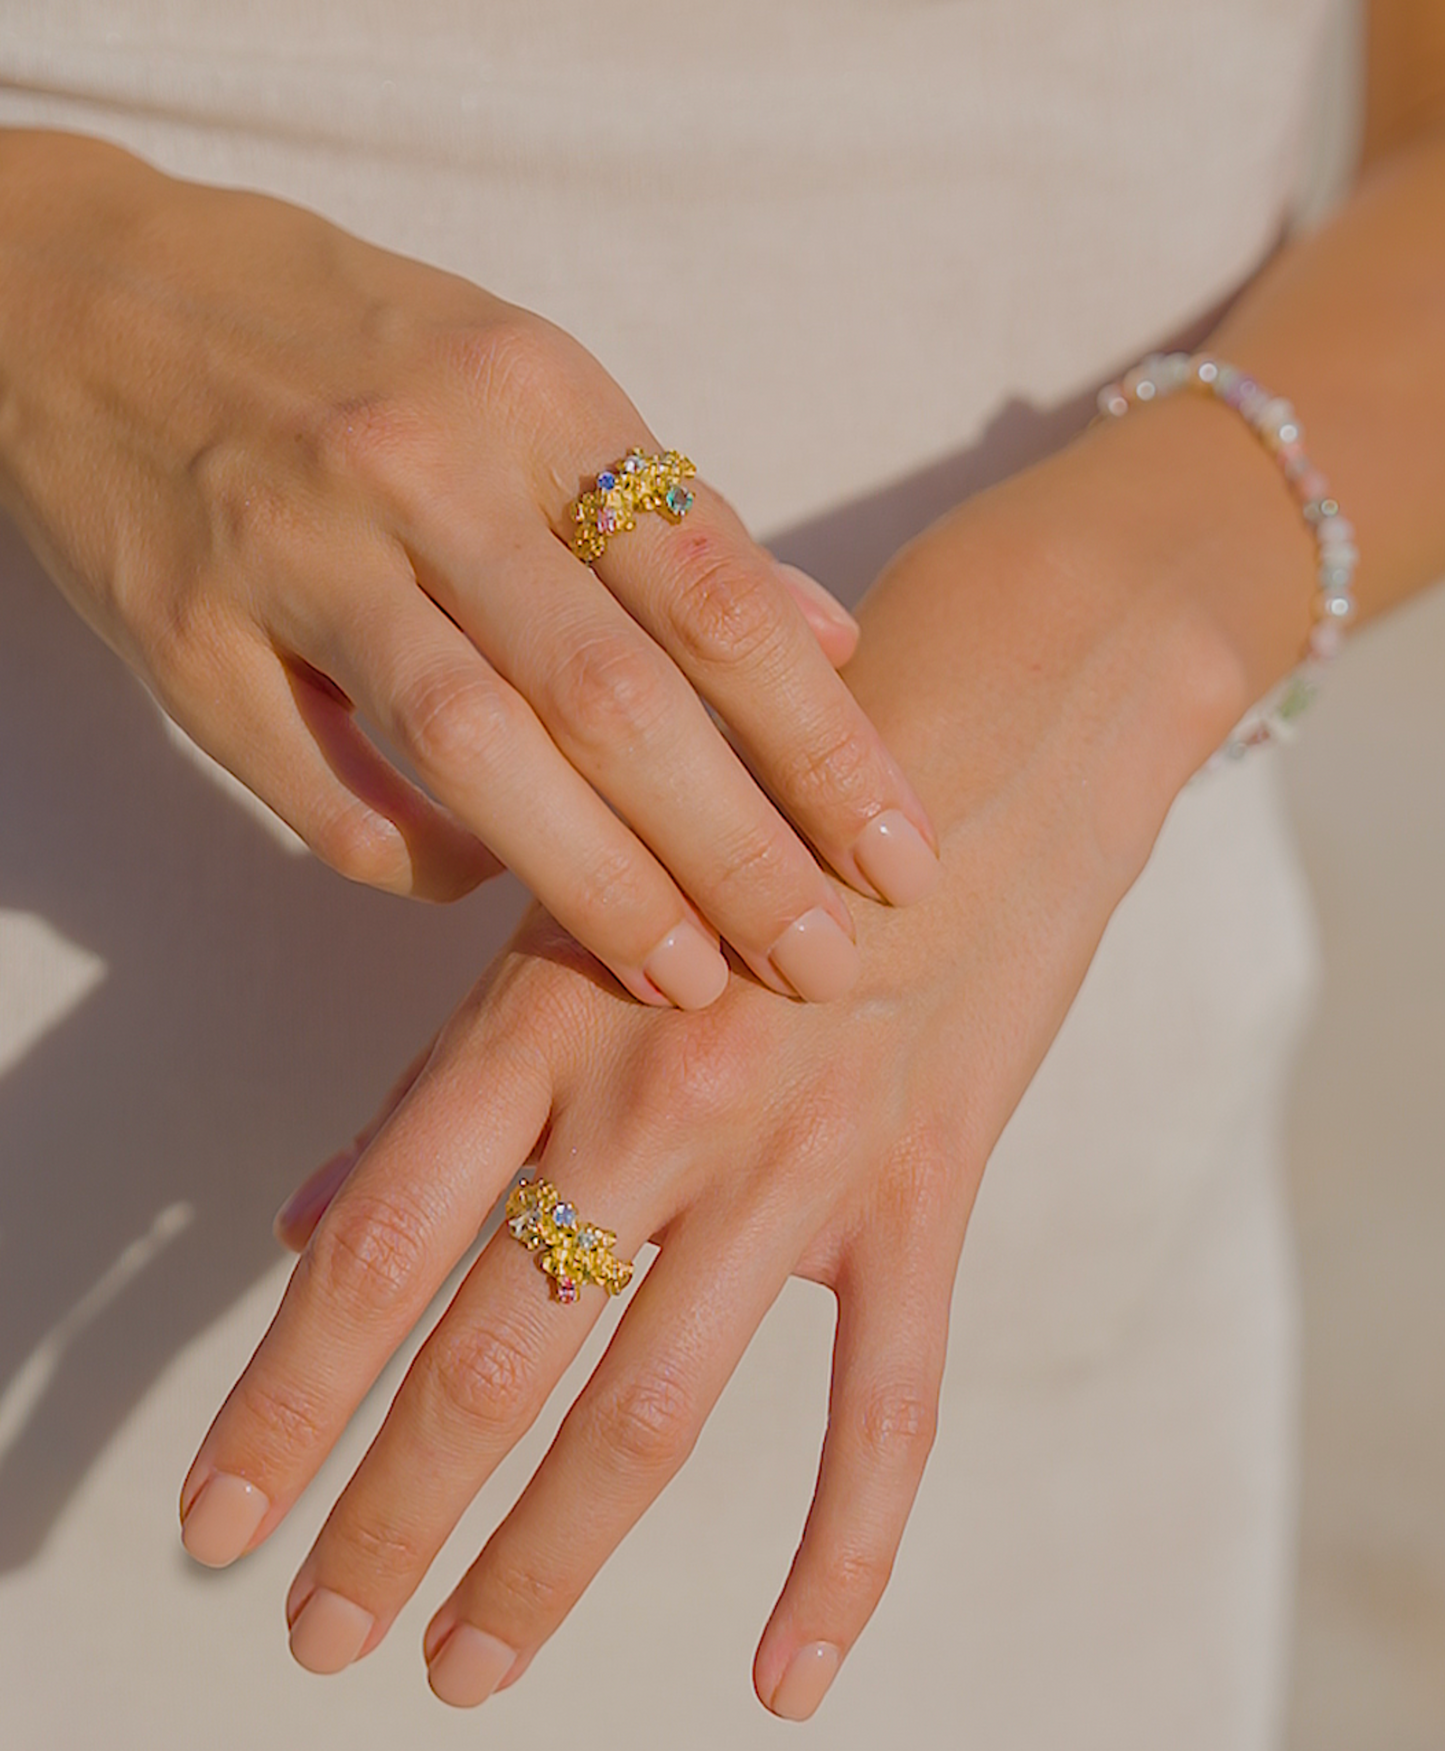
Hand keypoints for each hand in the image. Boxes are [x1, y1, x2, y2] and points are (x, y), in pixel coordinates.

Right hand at [0, 129, 938, 1005]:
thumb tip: (832, 640)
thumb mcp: (524, 374)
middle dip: (738, 850)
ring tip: (687, 977)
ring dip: (599, 886)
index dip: (821, 742)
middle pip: (616, 695)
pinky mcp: (184, 635)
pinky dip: (416, 864)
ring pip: (477, 754)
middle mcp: (425, 468)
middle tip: (824, 960)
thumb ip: (674, 513)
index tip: (900, 855)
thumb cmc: (341, 342)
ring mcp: (295, 551)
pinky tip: (481, 895)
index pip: (716, 593)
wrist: (82, 286)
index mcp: (536, 393)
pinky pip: (320, 795)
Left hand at [177, 398, 1254, 1709]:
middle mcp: (658, 1098)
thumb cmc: (750, 799)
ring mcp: (800, 1154)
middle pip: (495, 1355)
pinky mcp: (927, 1189)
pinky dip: (838, 1553)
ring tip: (463, 1669)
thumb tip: (322, 1227)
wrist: (995, 717)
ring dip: (546, 1559)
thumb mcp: (578, 905)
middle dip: (392, 1518)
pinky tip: (781, 1675)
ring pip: (656, 1410)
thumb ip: (451, 1077)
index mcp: (548, 1015)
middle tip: (318, 1638)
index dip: (286, 1400)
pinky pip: (889, 1408)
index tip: (214, 1525)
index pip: (381, 1244)